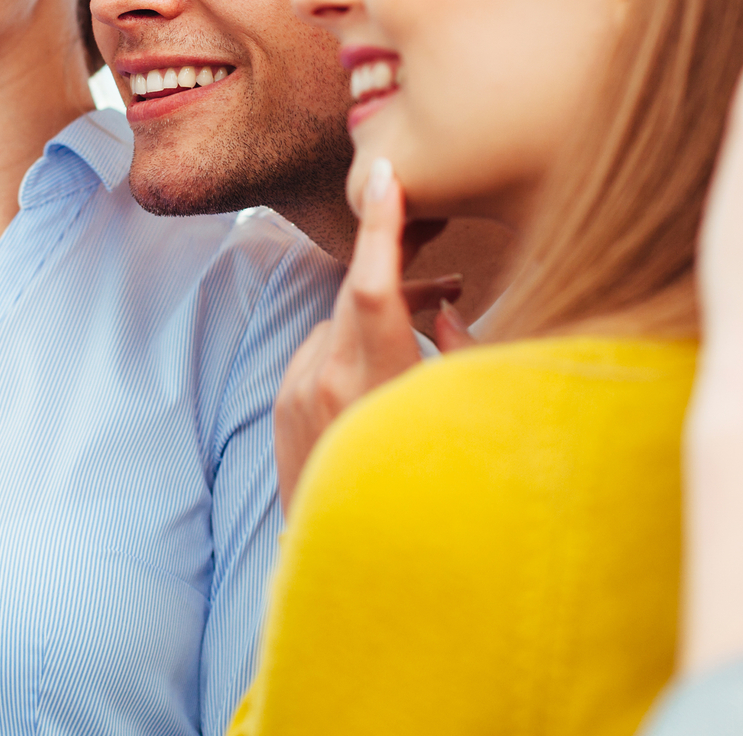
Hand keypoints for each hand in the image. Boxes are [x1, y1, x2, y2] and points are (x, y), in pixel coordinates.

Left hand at [274, 160, 472, 510]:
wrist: (357, 566)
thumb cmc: (428, 493)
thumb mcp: (460, 420)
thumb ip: (462, 359)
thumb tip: (444, 309)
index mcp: (375, 383)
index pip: (370, 285)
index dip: (379, 226)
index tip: (383, 177)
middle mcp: (327, 382)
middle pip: (355, 293)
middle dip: (394, 271)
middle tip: (444, 267)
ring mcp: (297, 394)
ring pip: (338, 323)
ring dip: (374, 318)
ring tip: (423, 334)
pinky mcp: (281, 407)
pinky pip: (318, 353)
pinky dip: (348, 350)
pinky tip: (379, 376)